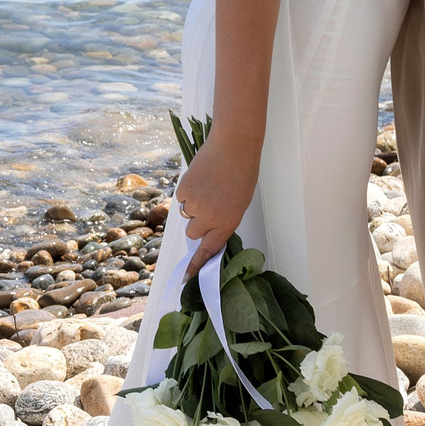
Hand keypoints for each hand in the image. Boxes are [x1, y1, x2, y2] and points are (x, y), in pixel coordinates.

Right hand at [175, 128, 259, 276]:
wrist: (233, 147)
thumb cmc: (242, 174)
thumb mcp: (238, 203)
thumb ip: (222, 220)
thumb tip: (206, 227)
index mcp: (227, 223)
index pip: (208, 250)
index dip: (196, 264)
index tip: (186, 278)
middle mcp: (209, 218)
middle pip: (193, 232)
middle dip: (198, 223)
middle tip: (209, 206)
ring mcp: (194, 204)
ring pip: (186, 214)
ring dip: (193, 205)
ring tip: (208, 187)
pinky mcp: (184, 190)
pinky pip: (182, 198)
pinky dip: (188, 191)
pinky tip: (200, 179)